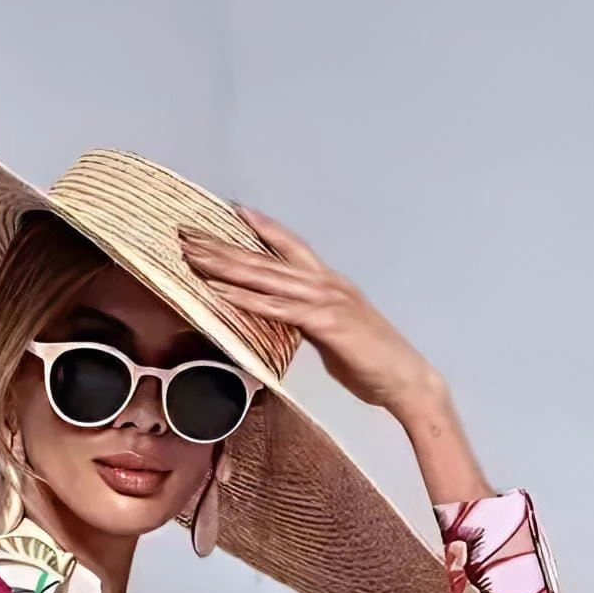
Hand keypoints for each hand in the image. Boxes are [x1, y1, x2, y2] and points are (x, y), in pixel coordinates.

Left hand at [179, 204, 442, 419]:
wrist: (404, 380)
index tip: (233, 212)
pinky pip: (277, 308)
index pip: (291, 247)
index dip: (263, 227)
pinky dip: (246, 299)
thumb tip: (288, 323)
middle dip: (225, 246)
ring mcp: (326, 300)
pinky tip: (220, 292)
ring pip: (266, 277)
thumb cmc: (372, 363)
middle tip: (189, 234)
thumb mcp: (333, 336)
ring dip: (227, 267)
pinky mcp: (325, 323)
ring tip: (194, 258)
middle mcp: (326, 283)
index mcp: (329, 283)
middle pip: (266, 258)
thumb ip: (309, 323)